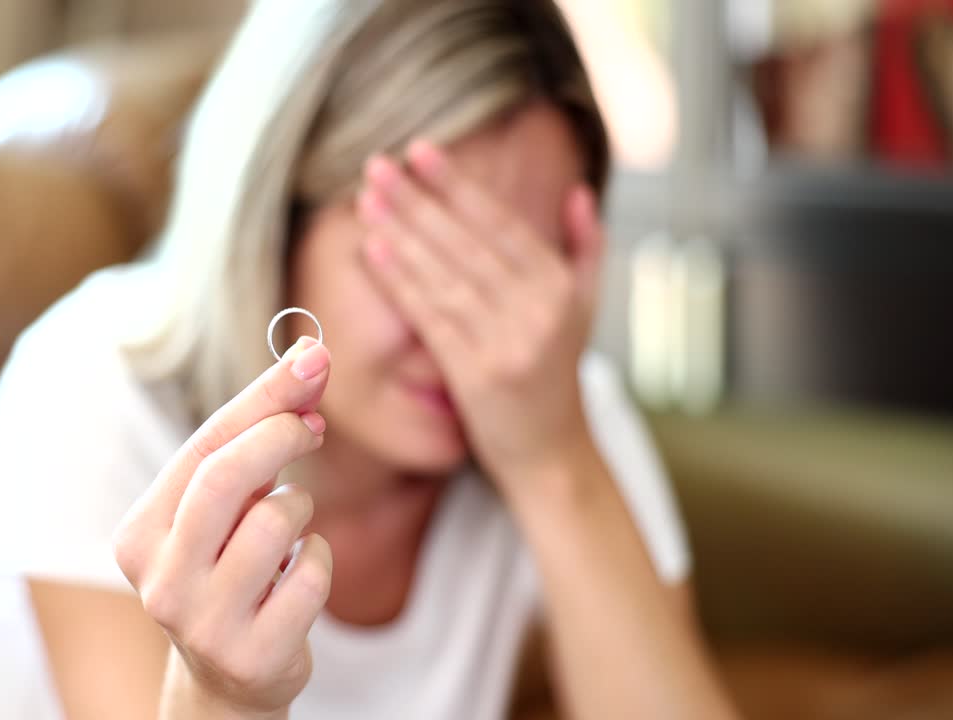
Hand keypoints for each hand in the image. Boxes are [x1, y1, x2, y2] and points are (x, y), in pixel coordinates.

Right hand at [113, 337, 332, 717]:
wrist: (229, 675)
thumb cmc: (228, 565)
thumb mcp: (227, 503)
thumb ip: (256, 434)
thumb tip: (310, 362)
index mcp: (139, 535)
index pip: (202, 448)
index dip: (263, 399)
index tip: (314, 361)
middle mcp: (159, 581)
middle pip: (224, 478)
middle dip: (280, 435)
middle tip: (312, 425)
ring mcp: (203, 624)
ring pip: (275, 522)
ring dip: (301, 507)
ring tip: (291, 527)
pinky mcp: (253, 655)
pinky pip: (312, 573)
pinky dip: (319, 558)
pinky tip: (300, 572)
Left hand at [356, 140, 604, 493]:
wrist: (551, 453)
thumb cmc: (557, 374)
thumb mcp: (585, 307)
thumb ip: (584, 246)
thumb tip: (576, 190)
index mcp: (559, 286)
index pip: (500, 223)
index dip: (457, 185)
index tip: (419, 150)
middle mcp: (537, 309)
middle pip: (465, 243)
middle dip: (417, 200)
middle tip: (376, 164)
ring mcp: (508, 342)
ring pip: (444, 275)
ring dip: (401, 232)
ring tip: (367, 198)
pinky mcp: (477, 374)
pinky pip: (431, 317)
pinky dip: (401, 281)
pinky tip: (374, 250)